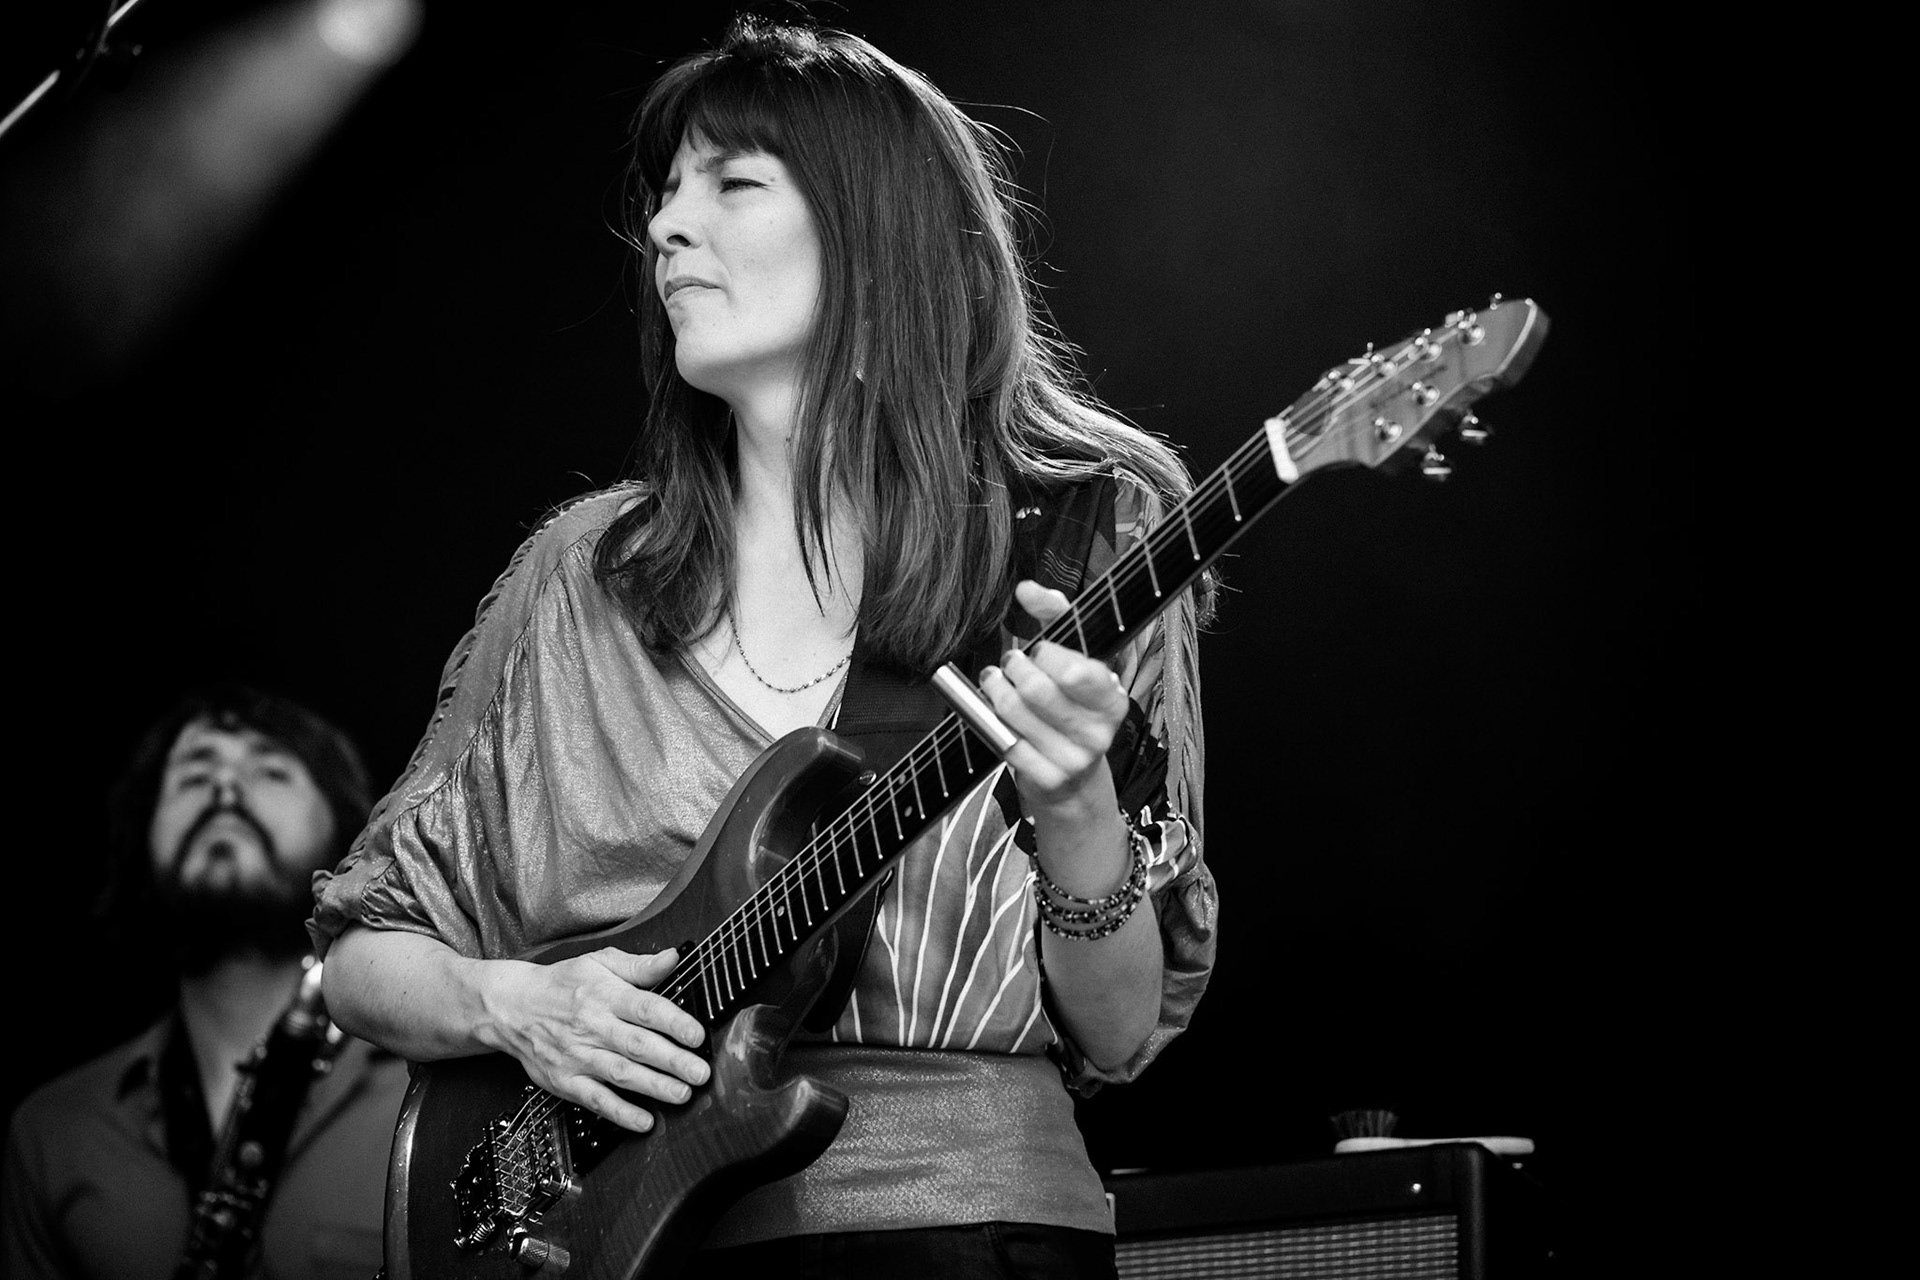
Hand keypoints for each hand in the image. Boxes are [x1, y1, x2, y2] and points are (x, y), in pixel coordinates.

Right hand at [485, 946, 708, 1132]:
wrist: (511, 1008)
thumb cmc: (561, 984)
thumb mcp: (599, 962)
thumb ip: (638, 965)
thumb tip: (674, 957)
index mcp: (605, 995)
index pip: (645, 1008)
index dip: (673, 1022)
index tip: (697, 1035)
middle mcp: (593, 1027)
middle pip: (638, 1045)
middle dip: (673, 1061)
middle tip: (700, 1073)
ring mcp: (579, 1056)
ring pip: (621, 1074)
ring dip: (654, 1087)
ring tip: (683, 1094)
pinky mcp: (566, 1081)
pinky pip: (596, 1100)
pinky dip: (621, 1113)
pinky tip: (645, 1121)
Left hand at [978, 580, 1129, 816]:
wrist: (1074, 779)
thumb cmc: (1072, 708)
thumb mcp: (1074, 660)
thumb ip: (1055, 617)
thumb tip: (1027, 589)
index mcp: (1113, 699)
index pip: (1077, 671)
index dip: (1048, 654)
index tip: (1038, 649)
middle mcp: (1098, 732)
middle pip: (1038, 690)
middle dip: (1014, 668)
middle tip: (1010, 662)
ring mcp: (1073, 759)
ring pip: (1014, 712)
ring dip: (995, 689)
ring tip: (995, 680)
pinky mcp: (1046, 779)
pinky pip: (1004, 741)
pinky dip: (990, 720)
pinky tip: (992, 709)